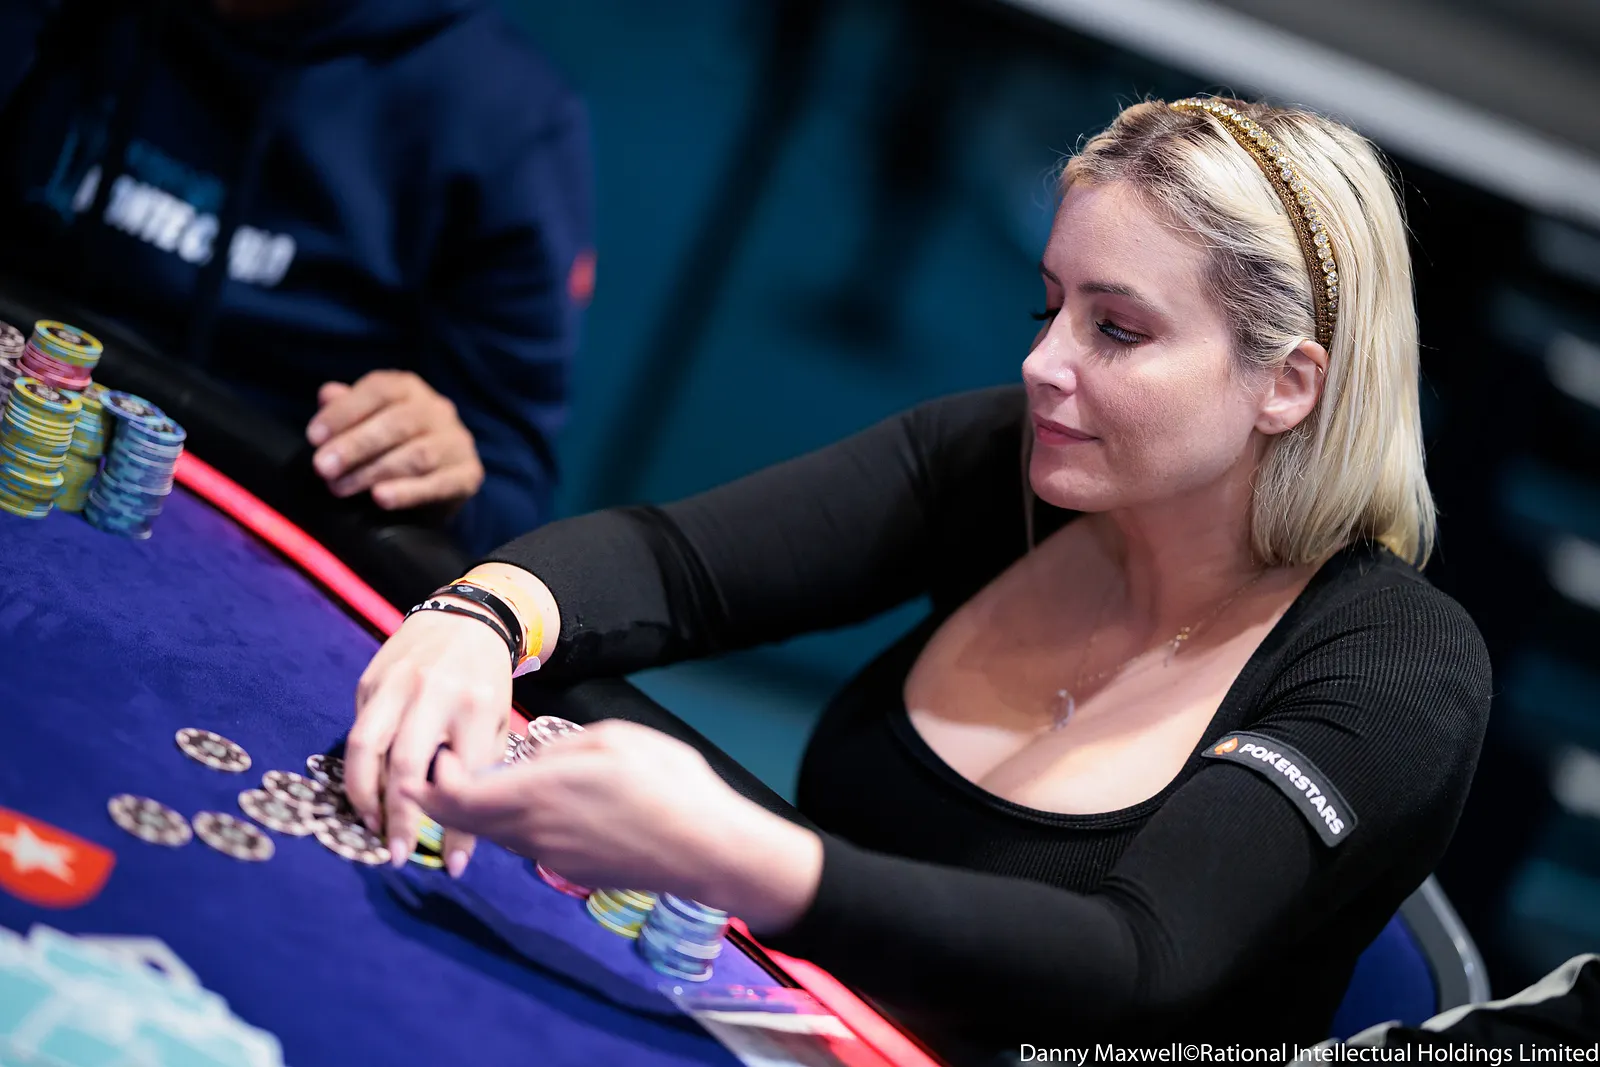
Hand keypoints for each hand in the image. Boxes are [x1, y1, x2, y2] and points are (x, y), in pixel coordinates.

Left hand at [307, 370, 483, 509]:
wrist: (437, 480)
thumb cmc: (391, 445)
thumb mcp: (366, 422)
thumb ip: (347, 407)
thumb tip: (327, 394)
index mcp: (410, 389)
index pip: (379, 390)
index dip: (344, 412)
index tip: (314, 437)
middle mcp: (438, 410)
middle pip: (398, 423)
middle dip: (356, 445)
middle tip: (322, 468)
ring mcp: (457, 443)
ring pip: (418, 455)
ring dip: (374, 472)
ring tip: (340, 488)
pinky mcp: (469, 475)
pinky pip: (440, 483)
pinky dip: (408, 492)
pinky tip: (380, 499)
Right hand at [345, 607, 511, 871]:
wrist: (465, 619)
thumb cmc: (486, 682)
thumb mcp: (498, 720)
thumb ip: (479, 766)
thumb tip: (461, 828)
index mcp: (476, 705)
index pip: (463, 778)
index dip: (456, 828)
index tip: (453, 866)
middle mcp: (433, 692)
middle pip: (406, 765)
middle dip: (400, 818)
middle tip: (398, 855)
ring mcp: (395, 684)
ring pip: (365, 748)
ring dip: (363, 796)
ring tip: (371, 827)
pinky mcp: (369, 681)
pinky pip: (358, 732)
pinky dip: (358, 768)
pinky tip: (366, 792)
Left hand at [406, 721, 823, 929]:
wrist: (704, 848)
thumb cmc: (665, 782)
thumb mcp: (612, 739)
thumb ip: (558, 748)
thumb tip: (532, 761)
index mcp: (537, 793)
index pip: (455, 797)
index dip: (433, 780)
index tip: (438, 756)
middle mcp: (533, 831)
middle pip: (465, 822)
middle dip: (441, 799)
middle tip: (437, 773)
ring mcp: (552, 857)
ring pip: (496, 835)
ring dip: (480, 813)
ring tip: (487, 782)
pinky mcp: (572, 872)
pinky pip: (528, 844)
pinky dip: (515, 826)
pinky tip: (538, 805)